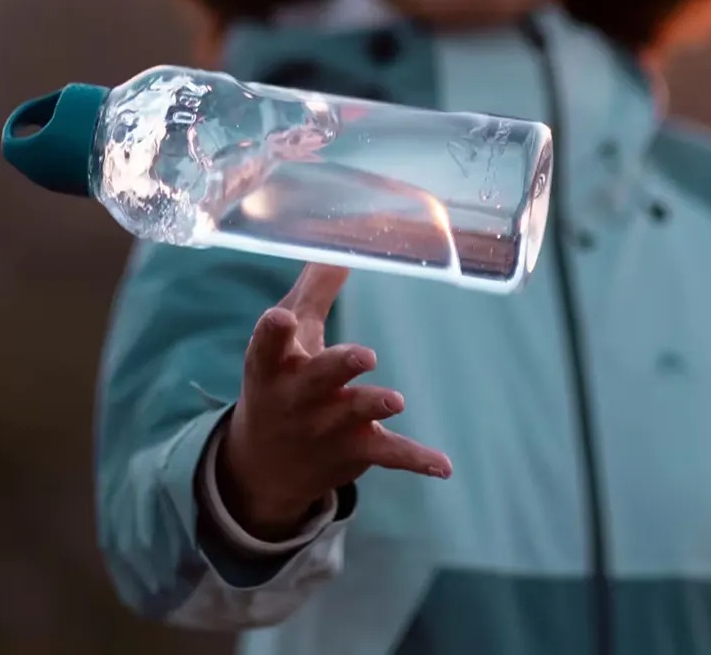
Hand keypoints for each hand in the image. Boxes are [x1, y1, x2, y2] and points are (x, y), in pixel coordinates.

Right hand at [215, 262, 451, 541]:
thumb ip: (314, 291)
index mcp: (273, 366)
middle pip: (317, 379)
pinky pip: (388, 454)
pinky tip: (443, 465)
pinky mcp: (355, 450)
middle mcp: (298, 398)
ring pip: (354, 415)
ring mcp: (327, 427)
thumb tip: (338, 245)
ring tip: (396, 400)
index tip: (281, 318)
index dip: (273, 333)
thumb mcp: (288, 340)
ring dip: (374, 406)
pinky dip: (416, 459)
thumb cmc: (281, 379)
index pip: (266, 347)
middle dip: (339, 366)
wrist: (266, 465)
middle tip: (364, 354)